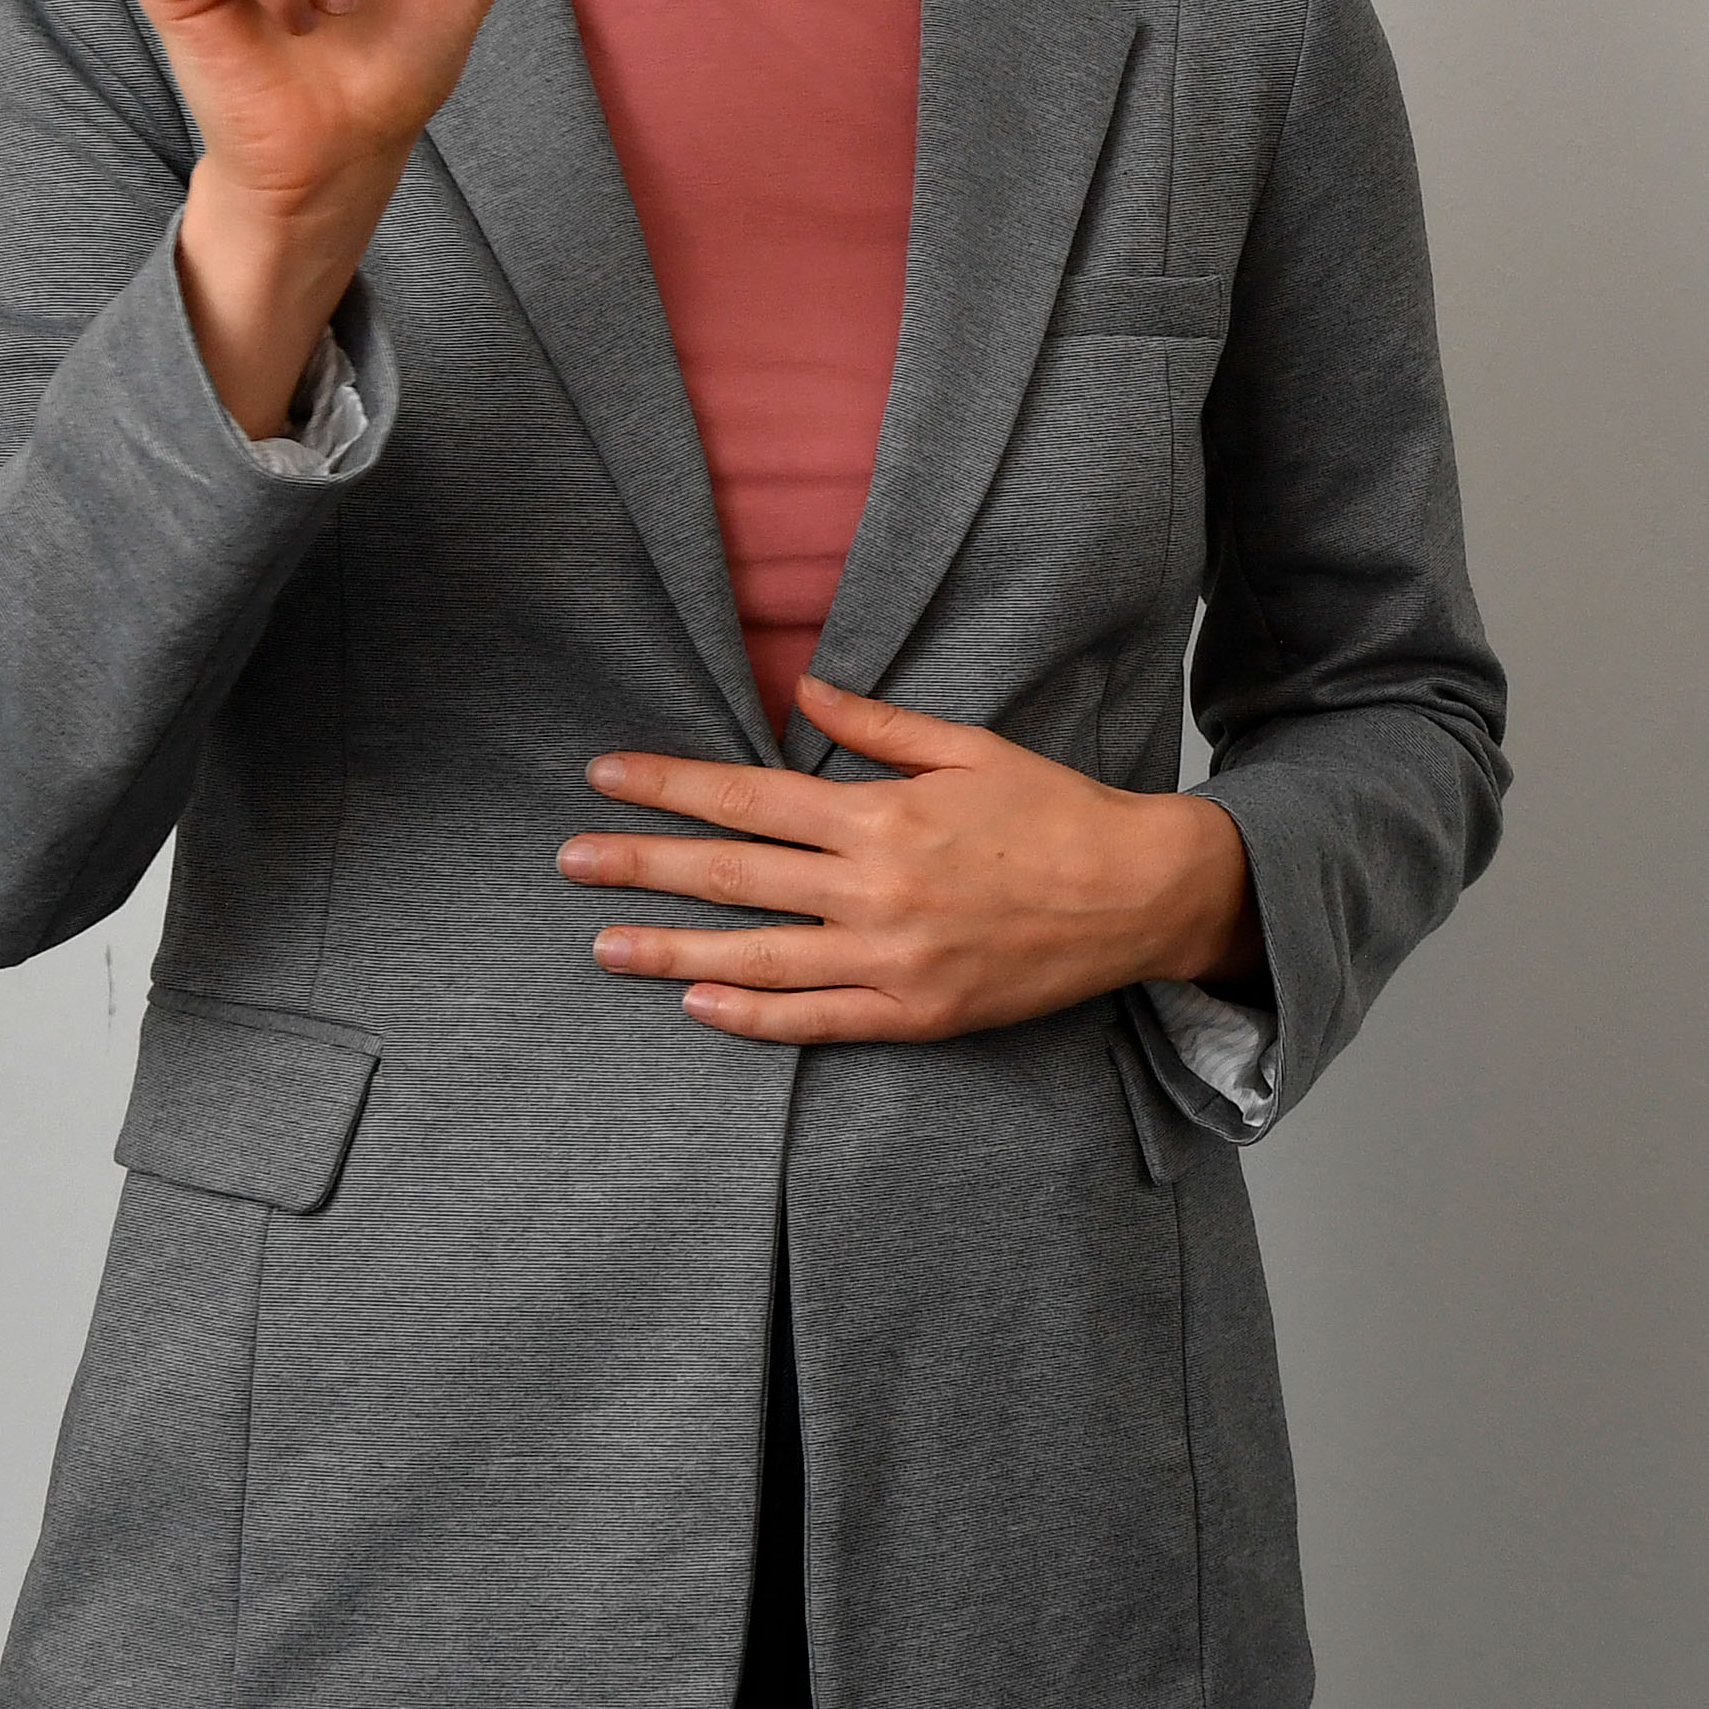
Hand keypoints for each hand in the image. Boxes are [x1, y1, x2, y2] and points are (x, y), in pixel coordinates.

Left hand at [560, 673, 1266, 1043]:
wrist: (1139, 893)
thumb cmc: (1057, 813)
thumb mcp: (972, 748)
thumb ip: (881, 726)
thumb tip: (807, 689)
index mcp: (882, 814)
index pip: (749, 797)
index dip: (670, 786)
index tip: (604, 777)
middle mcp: (874, 887)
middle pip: (732, 876)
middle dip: (642, 865)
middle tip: (569, 861)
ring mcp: (892, 958)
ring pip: (755, 958)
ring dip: (670, 952)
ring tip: (603, 945)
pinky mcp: (916, 1013)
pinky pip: (814, 1020)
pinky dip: (750, 1016)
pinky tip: (696, 1005)